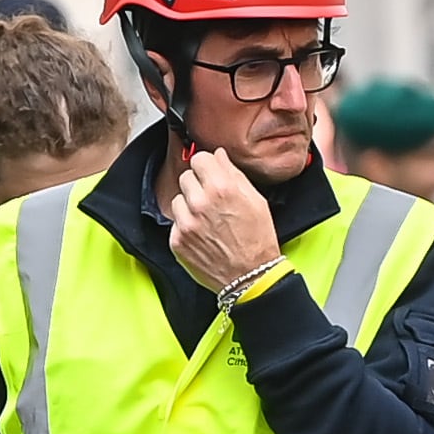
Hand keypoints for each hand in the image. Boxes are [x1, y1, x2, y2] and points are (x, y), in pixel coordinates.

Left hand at [168, 146, 281, 294]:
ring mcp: (186, 222)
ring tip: (207, 220)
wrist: (250, 277)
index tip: (210, 174)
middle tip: (211, 200)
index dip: (206, 166)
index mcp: (222, 188)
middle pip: (186, 177)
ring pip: (178, 199)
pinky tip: (203, 235)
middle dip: (197, 185)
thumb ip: (234, 174)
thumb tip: (218, 156)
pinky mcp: (177, 240)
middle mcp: (200, 202)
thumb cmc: (258, 240)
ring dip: (189, 206)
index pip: (199, 158)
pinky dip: (186, 226)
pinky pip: (176, 222)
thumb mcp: (256, 200)